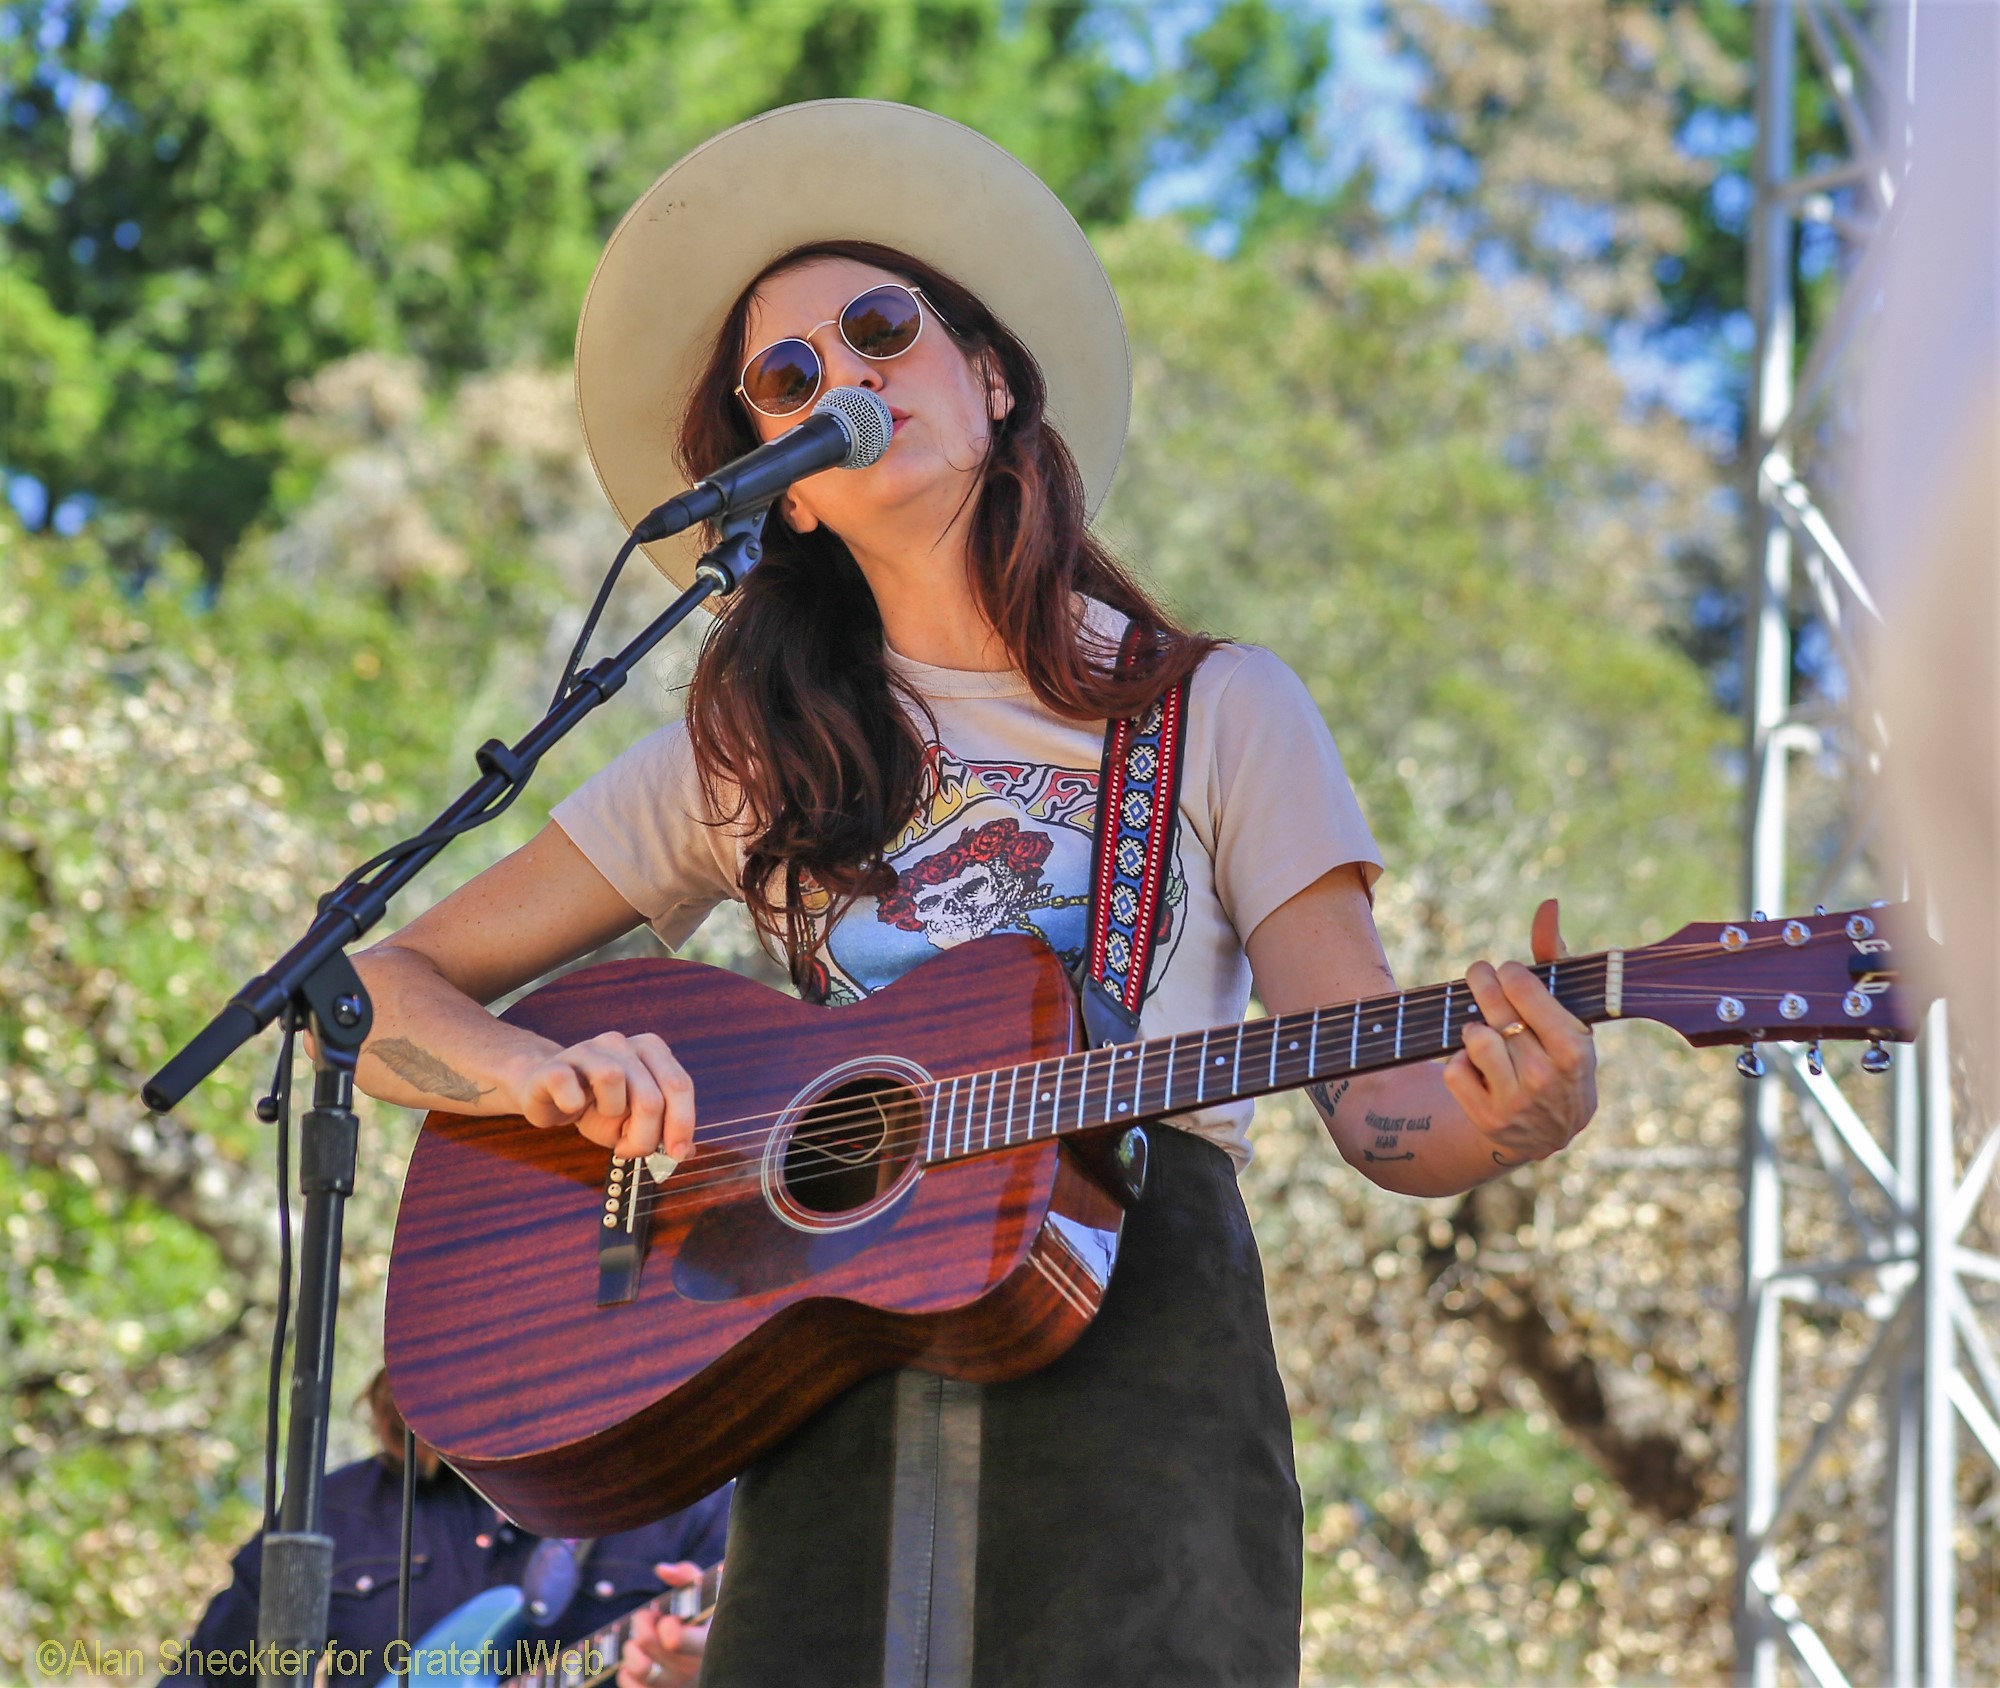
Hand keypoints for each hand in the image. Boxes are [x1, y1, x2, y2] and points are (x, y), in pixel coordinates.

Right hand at [510, 1033, 694, 1160]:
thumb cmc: (595, 1105)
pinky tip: (572, 1108)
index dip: (682, 1123)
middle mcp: (621, 1044)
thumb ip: (663, 1128)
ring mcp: (586, 1050)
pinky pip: (567, 1084)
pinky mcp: (553, 1066)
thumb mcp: (635, 1119)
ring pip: (613, 1079)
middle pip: (650, 1094)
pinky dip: (572, 1104)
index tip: (677, 1153)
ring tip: (603, 1118)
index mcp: (650, 1050)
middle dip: (646, 1134)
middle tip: (631, 1149)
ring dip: (611, 1113)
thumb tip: (687, 1150)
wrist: (545, 1091)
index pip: (679, 1085)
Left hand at [616, 1562, 709, 1687]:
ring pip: (636, 1667)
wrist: (718, 1655)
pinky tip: (640, 1661)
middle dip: (642, 1622)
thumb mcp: (707, 1595)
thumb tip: (661, 1570)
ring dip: (631, 1648)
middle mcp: (692, 1671)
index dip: (666, 1623)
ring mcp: (675, 1687)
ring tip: (641, 1643)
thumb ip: (687, 1576)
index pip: (674, 1639)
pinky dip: (626, 1670)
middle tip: (649, 1617)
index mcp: (707, 1643)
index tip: (671, 1618)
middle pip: (646, 1642)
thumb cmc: (706, 1620)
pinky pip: (627, 1683)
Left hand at [1442, 898, 1597, 1170]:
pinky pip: (1454, 1071)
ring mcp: (1516, 1102)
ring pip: (1474, 1037)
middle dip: (1481, 983)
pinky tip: (1477, 1066)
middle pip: (1495, 1009)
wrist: (1547, 1135)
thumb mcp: (1570, 1015)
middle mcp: (1546, 1077)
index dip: (1508, 974)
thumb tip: (1547, 904)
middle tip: (1479, 975)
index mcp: (1574, 1050)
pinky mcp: (1486, 1119)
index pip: (1524, 989)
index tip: (1506, 973)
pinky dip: (1459, 1063)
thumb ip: (1556, 959)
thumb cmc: (1559, 1056)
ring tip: (1484, 1029)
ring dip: (1472, 1028)